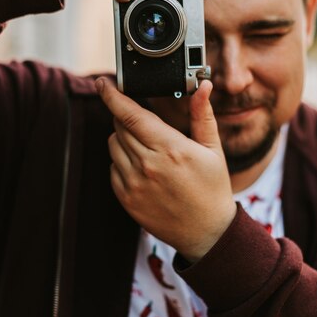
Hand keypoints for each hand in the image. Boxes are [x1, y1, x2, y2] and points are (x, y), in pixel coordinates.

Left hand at [96, 78, 236, 262]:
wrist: (206, 232)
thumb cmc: (212, 189)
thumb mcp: (212, 150)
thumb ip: (202, 116)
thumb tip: (203, 87)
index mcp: (171, 149)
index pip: (132, 115)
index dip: (113, 96)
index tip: (103, 83)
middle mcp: (149, 165)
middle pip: (120, 127)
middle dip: (126, 117)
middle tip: (143, 121)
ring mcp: (135, 184)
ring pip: (113, 145)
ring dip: (123, 138)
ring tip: (146, 146)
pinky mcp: (127, 199)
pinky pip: (113, 168)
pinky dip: (121, 161)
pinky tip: (142, 167)